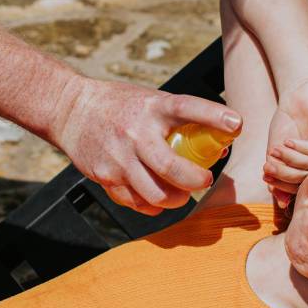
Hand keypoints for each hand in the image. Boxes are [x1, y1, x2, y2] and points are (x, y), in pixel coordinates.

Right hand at [52, 75, 241, 215]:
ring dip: (176, 199)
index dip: (214, 116)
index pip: (187, 108)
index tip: (236, 124)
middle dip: (195, 180)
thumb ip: (181, 120)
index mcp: (153, 108)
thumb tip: (221, 143)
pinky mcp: (105, 176)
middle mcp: (136, 133)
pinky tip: (158, 198)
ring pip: (155, 193)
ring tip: (182, 194)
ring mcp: (119, 157)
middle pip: (171, 167)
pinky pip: (135, 201)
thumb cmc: (122, 106)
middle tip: (204, 181)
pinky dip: (152, 205)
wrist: (71, 110)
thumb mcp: (152, 101)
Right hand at [264, 81, 307, 207]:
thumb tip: (278, 199)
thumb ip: (278, 172)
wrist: (295, 96)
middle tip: (268, 168)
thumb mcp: (277, 151)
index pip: (300, 186)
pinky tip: (288, 142)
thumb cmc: (287, 123)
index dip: (282, 185)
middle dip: (285, 175)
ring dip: (291, 160)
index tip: (266, 178)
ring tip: (275, 151)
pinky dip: (301, 149)